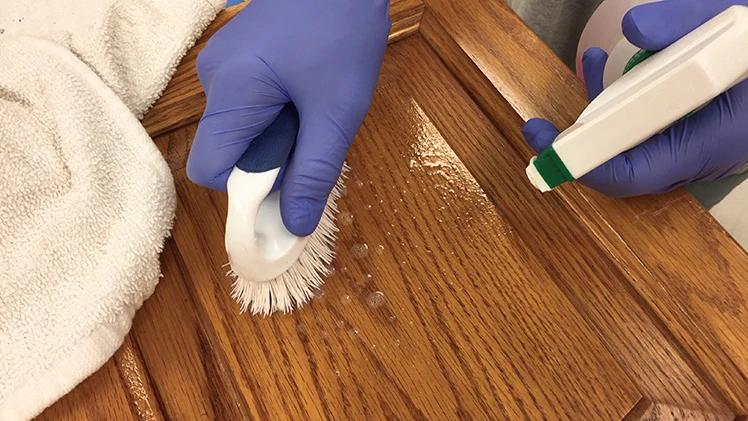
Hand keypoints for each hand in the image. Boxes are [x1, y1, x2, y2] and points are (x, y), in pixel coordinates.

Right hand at [186, 0, 390, 234]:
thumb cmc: (343, 30)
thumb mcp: (337, 112)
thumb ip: (314, 172)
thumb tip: (295, 226)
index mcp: (230, 91)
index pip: (208, 170)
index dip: (246, 193)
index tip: (288, 192)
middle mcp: (213, 77)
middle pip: (227, 150)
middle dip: (271, 161)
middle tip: (316, 142)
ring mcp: (223, 62)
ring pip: (240, 128)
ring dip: (277, 137)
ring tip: (315, 110)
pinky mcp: (237, 56)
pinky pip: (248, 104)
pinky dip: (276, 114)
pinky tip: (306, 93)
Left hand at [522, 0, 747, 197]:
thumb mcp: (742, 25)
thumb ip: (691, 22)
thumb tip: (638, 26)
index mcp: (712, 141)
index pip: (633, 173)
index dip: (584, 167)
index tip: (547, 153)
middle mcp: (701, 150)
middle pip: (624, 162)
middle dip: (578, 144)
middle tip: (538, 131)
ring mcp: (698, 139)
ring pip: (633, 140)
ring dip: (602, 109)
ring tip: (590, 65)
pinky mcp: (696, 124)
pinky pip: (649, 122)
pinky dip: (627, 97)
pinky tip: (619, 63)